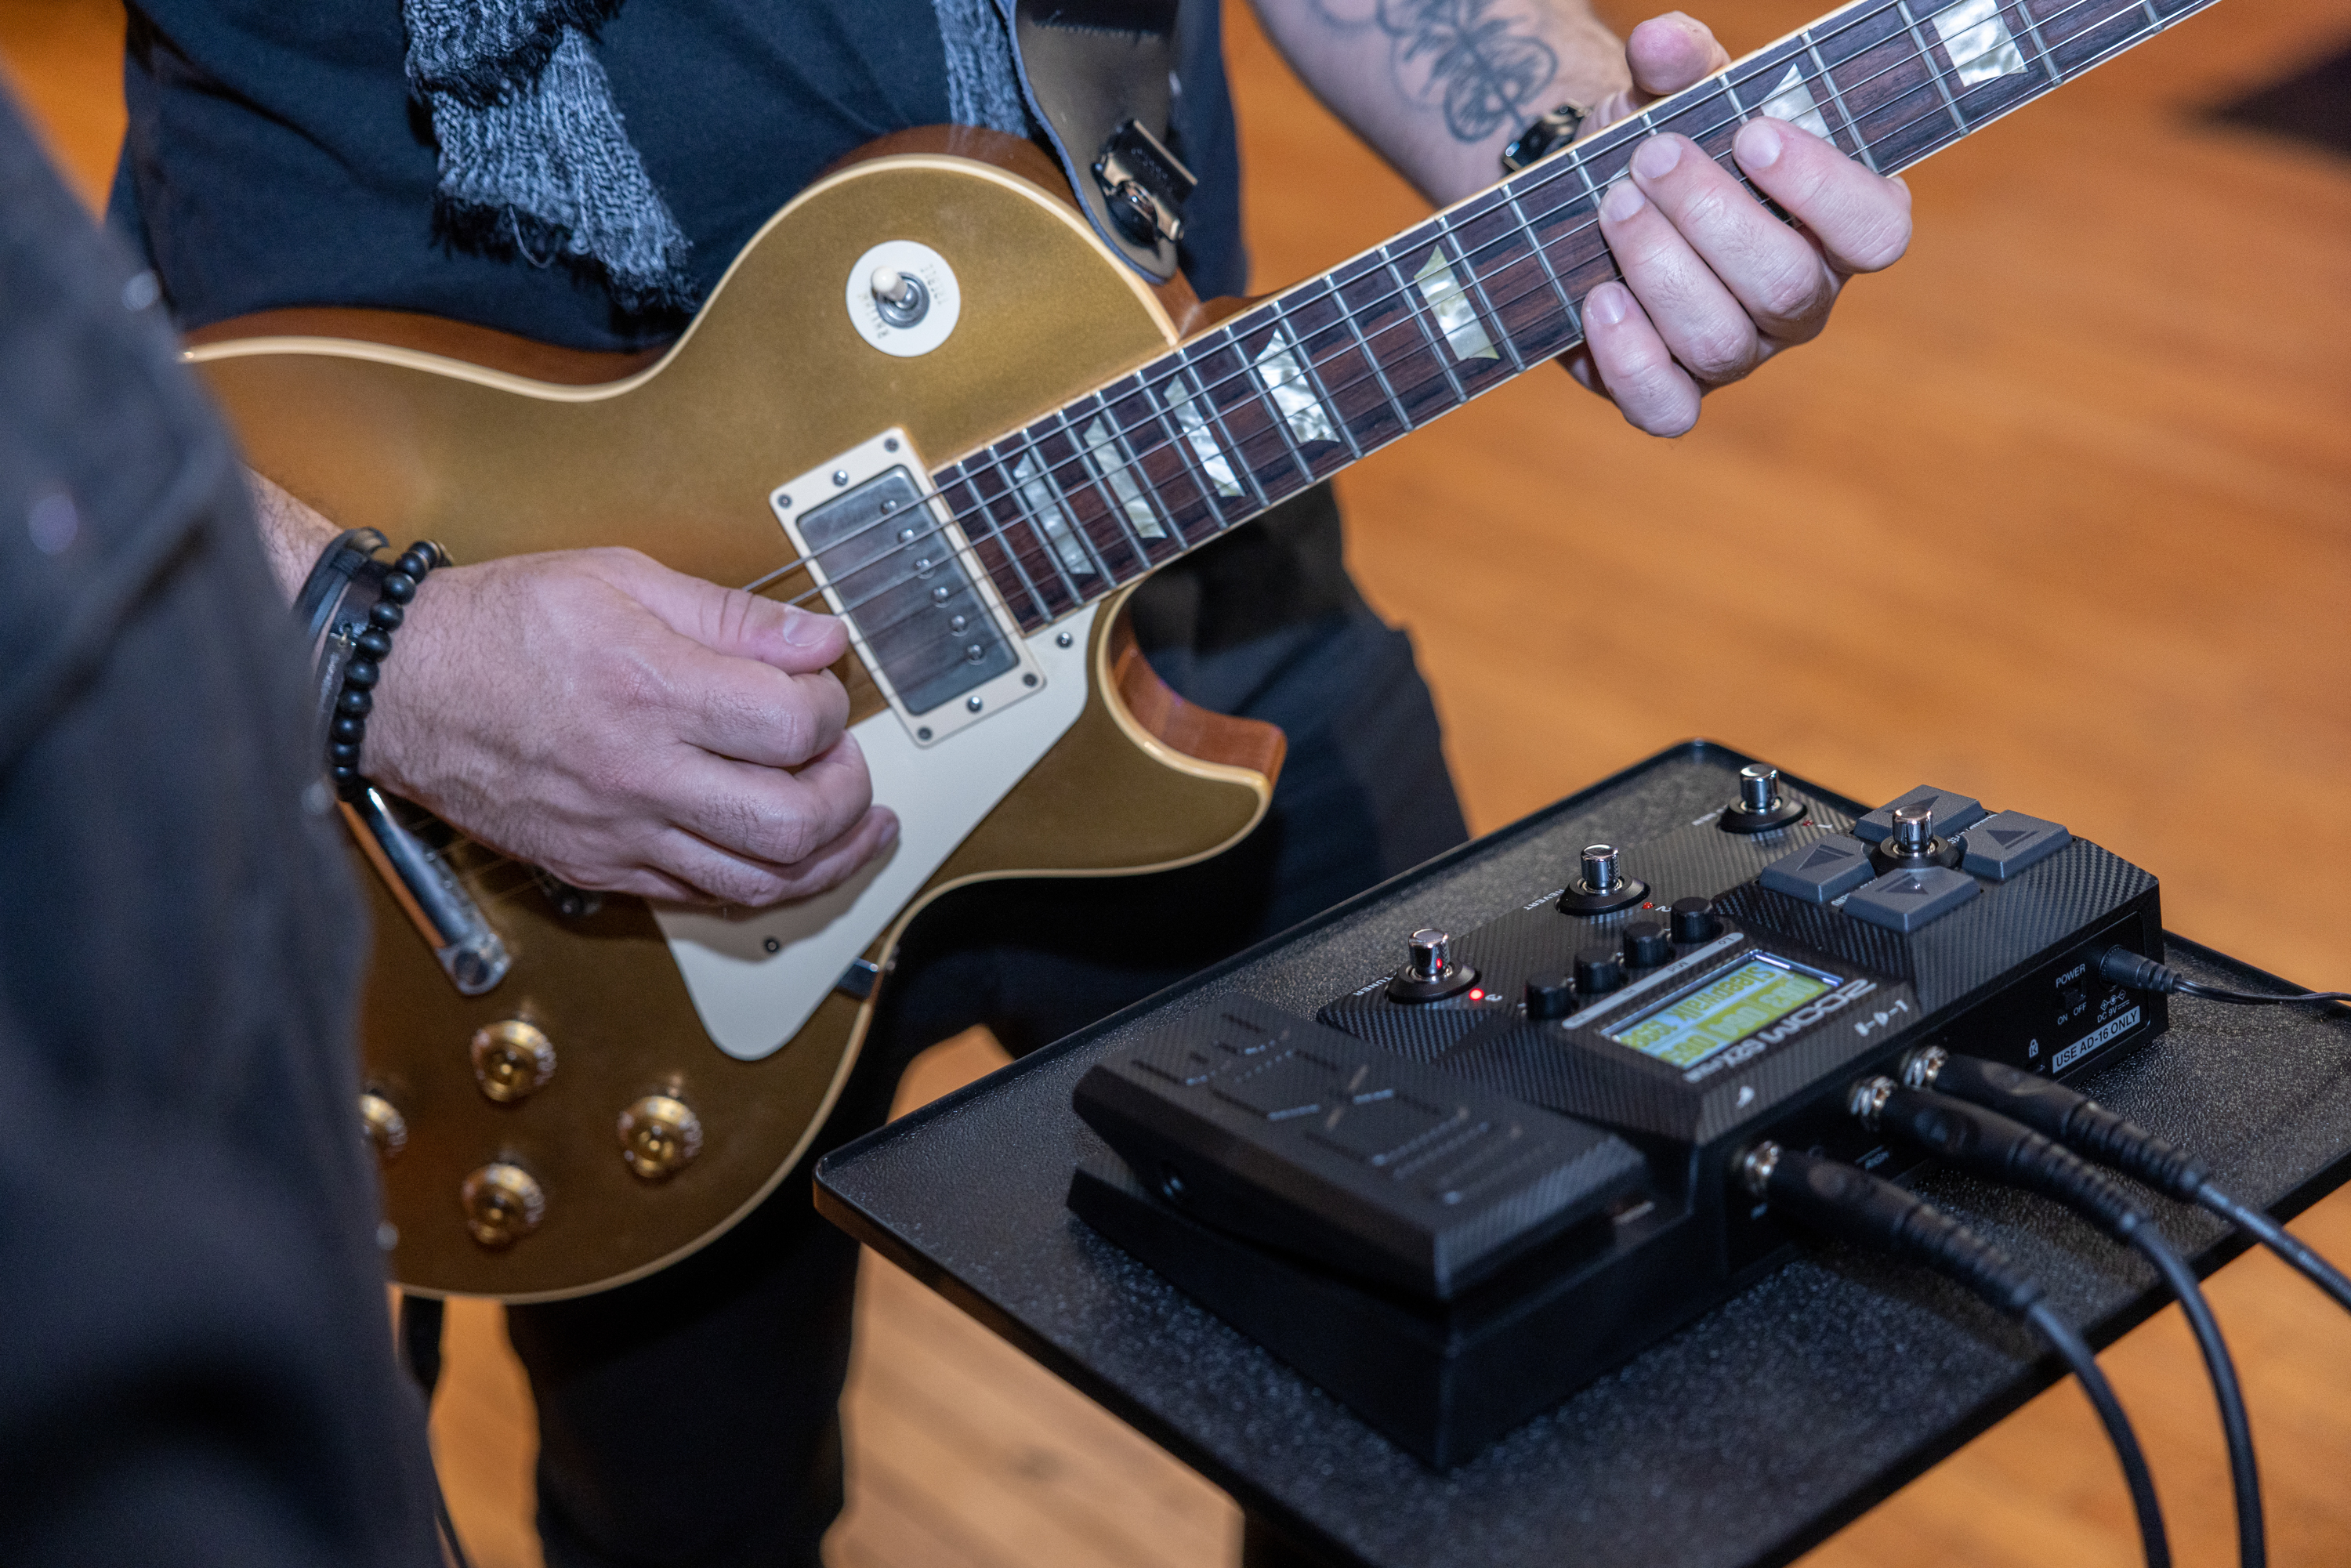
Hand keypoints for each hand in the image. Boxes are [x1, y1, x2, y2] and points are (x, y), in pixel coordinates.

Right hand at [365, 546, 896, 906]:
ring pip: (758, 883)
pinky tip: (782, 854)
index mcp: (651, 689)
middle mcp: (639, 773)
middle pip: (792, 823)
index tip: (821, 687)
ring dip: (827, 859)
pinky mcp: (599, 869)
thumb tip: (817, 641)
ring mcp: (619, 833)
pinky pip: (702, 899)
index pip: (793, 725)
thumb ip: (731, 616)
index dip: (830, 708)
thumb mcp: (620, 580)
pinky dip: (760, 883)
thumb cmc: (499, 627)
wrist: (399, 687)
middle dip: (847, 796)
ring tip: (857, 828)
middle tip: (848, 764)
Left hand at [1564, 12, 1914, 435]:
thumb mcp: (1672, 94)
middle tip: (1651, 157)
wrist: (1588, 200)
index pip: (1877, 231)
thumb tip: (1661, 44)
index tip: (1752, 134)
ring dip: (1661, 269)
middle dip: (1712, 217)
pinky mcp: (1674, 392)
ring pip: (1720, 341)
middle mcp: (1800, 299)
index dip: (1824, 189)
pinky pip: (1668, 409)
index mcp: (1836, 225)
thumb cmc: (1660, 143)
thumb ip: (1679, 64)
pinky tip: (1598, 300)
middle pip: (1786, 286)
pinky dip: (1631, 359)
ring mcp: (1739, 354)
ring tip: (1613, 206)